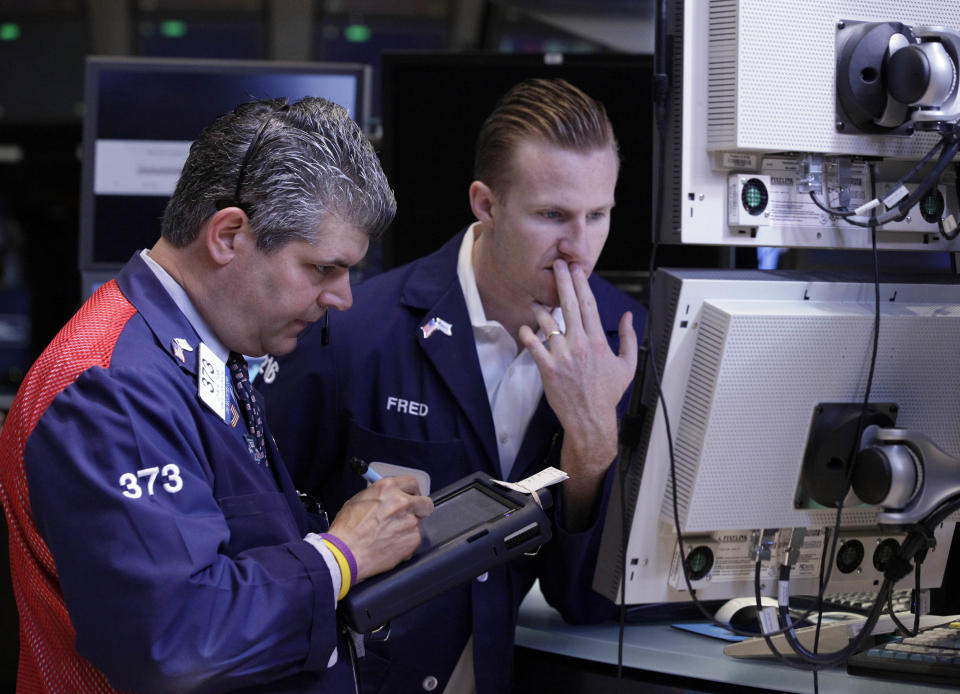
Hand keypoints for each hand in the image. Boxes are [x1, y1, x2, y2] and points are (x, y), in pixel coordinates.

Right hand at [327, 475, 432, 581]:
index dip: (411, 492)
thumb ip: (379, 495)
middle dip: (418, 509)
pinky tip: (390, 546)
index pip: (412, 482)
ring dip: (408, 528)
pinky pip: (414, 539)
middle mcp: (402, 502)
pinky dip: (405, 543)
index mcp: (388, 488)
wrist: (345, 553)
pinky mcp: (413, 540)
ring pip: (418, 523)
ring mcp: (410, 521)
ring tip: (389, 536)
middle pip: (424, 502)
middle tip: (406, 517)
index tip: (410, 497)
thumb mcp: (358, 500)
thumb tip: (388, 496)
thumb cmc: (347, 529)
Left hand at [518, 260, 636, 523]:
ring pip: (548, 324)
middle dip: (563, 282)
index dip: (582, 284)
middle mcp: (580, 344)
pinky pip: (534, 346)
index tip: (577, 269)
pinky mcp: (548, 368)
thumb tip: (628, 318)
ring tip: (535, 301)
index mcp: (598, 341)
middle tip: (557, 265)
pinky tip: (525, 328)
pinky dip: (528, 335)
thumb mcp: (627, 365)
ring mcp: (563, 356)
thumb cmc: (608, 394)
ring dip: (540, 309)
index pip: (589, 305)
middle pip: (569, 306)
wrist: (591, 419)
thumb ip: (628, 339)